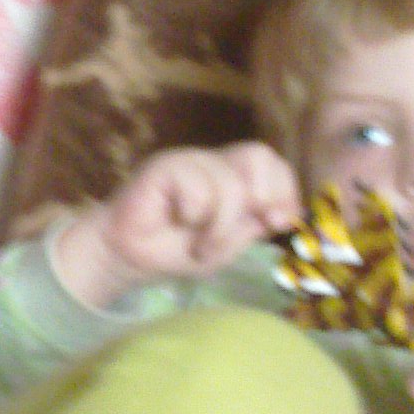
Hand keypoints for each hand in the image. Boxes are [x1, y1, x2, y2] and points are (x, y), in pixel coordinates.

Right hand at [51, 142, 301, 308]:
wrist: (127, 258)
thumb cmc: (175, 251)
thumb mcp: (226, 246)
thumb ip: (251, 226)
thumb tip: (280, 213)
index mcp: (234, 178)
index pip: (273, 166)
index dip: (285, 191)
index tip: (277, 223)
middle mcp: (214, 164)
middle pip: (258, 155)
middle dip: (263, 195)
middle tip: (249, 223)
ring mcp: (189, 162)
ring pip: (229, 182)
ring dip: (220, 225)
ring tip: (201, 244)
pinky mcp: (165, 166)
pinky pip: (197, 186)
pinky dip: (194, 215)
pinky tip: (177, 222)